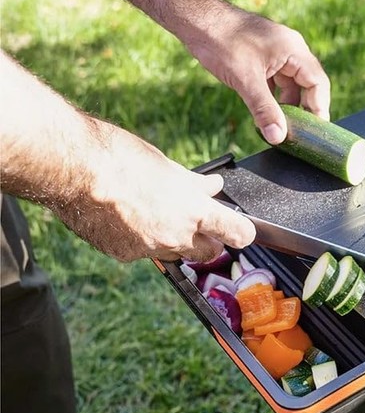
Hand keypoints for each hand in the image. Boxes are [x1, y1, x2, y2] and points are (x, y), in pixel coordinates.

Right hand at [59, 122, 255, 262]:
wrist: (74, 168)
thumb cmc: (120, 157)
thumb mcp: (167, 166)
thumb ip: (194, 184)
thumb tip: (213, 187)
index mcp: (193, 210)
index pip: (235, 232)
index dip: (242, 232)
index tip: (243, 231)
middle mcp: (175, 234)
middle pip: (207, 252)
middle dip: (208, 241)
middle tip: (200, 224)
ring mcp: (149, 248)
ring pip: (173, 253)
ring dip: (173, 240)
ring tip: (155, 213)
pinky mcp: (123, 254)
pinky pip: (142, 252)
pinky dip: (141, 240)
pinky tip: (128, 219)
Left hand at [186, 3, 330, 144]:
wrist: (196, 19)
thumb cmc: (221, 40)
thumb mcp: (246, 80)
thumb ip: (264, 110)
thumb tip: (278, 136)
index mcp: (294, 50)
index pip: (318, 83)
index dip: (319, 108)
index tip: (315, 130)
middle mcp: (290, 50)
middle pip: (308, 85)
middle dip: (304, 110)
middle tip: (298, 133)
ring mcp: (277, 53)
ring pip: (291, 86)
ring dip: (287, 106)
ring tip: (279, 126)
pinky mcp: (263, 58)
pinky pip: (277, 82)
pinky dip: (274, 98)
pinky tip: (265, 113)